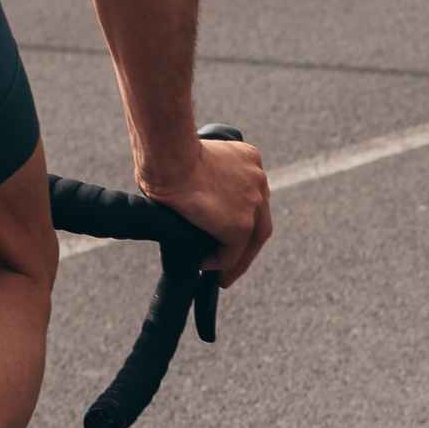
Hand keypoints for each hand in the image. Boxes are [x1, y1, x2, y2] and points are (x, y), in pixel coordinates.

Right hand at [138, 132, 271, 286]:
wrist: (170, 154)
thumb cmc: (168, 151)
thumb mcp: (195, 157)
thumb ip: (203, 175)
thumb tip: (187, 196)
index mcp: (248, 159)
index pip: (252, 194)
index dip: (241, 214)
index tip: (226, 226)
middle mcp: (258, 180)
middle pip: (260, 219)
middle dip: (247, 243)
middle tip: (233, 261)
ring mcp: (253, 203)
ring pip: (250, 239)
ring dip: (237, 260)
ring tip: (223, 276)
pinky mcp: (240, 225)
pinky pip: (232, 252)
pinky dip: (220, 262)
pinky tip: (204, 265)